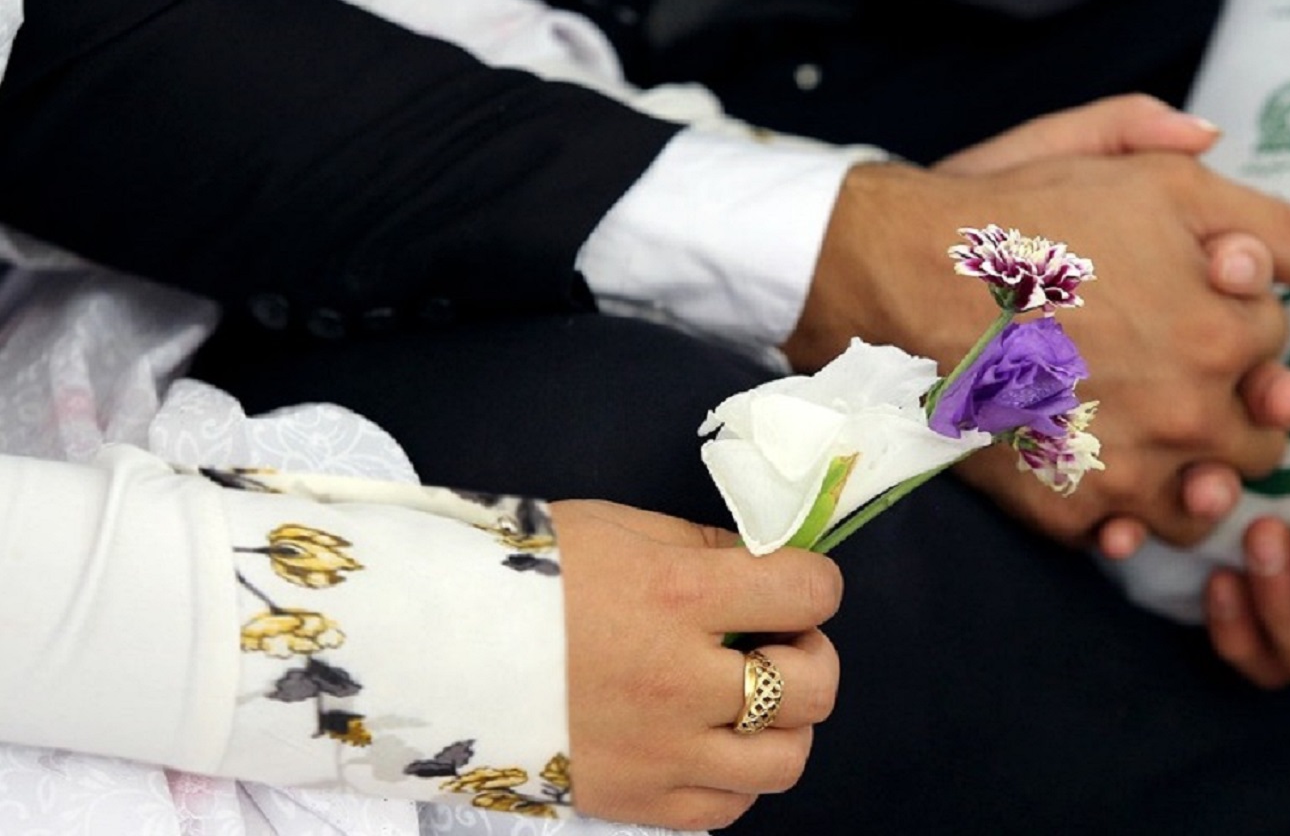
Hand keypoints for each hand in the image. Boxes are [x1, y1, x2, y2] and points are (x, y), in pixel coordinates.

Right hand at [552, 500, 843, 829]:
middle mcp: (680, 682)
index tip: (789, 584)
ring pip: (785, 761)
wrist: (428, 647)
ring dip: (782, 725)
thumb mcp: (617, 528)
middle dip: (809, 656)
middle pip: (814, 688)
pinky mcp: (633, 802)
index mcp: (678, 596)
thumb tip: (765, 563)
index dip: (813, 583)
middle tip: (772, 641)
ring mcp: (659, 753)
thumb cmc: (521, 575)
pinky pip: (726, 810)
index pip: (809, 592)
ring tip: (744, 699)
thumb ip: (702, 547)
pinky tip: (704, 742)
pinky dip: (733, 778)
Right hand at [784, 95, 1289, 548]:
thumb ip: (1268, 216)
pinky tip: (1110, 471)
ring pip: (1213, 500)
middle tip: (1184, 371)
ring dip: (1202, 470)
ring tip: (1158, 431)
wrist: (897, 276)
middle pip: (1265, 434)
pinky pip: (1137, 536)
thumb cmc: (1025, 215)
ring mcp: (1129, 470)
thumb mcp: (1151, 180)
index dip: (1241, 319)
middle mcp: (1190, 412)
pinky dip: (1135, 515)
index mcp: (1225, 329)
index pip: (1280, 345)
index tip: (1196, 301)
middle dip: (1240, 402)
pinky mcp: (1070, 508)